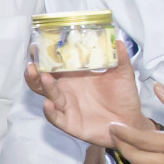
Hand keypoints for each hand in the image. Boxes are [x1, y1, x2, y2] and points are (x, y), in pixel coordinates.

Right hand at [26, 41, 148, 146]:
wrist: (131, 122)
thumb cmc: (124, 97)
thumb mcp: (123, 74)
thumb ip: (120, 58)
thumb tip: (117, 41)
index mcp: (75, 77)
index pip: (54, 65)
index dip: (44, 56)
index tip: (37, 45)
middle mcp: (67, 91)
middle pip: (43, 81)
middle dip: (34, 72)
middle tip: (32, 62)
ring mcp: (67, 107)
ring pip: (49, 96)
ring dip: (44, 86)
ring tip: (44, 76)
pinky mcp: (70, 123)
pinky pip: (56, 118)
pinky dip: (50, 112)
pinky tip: (48, 104)